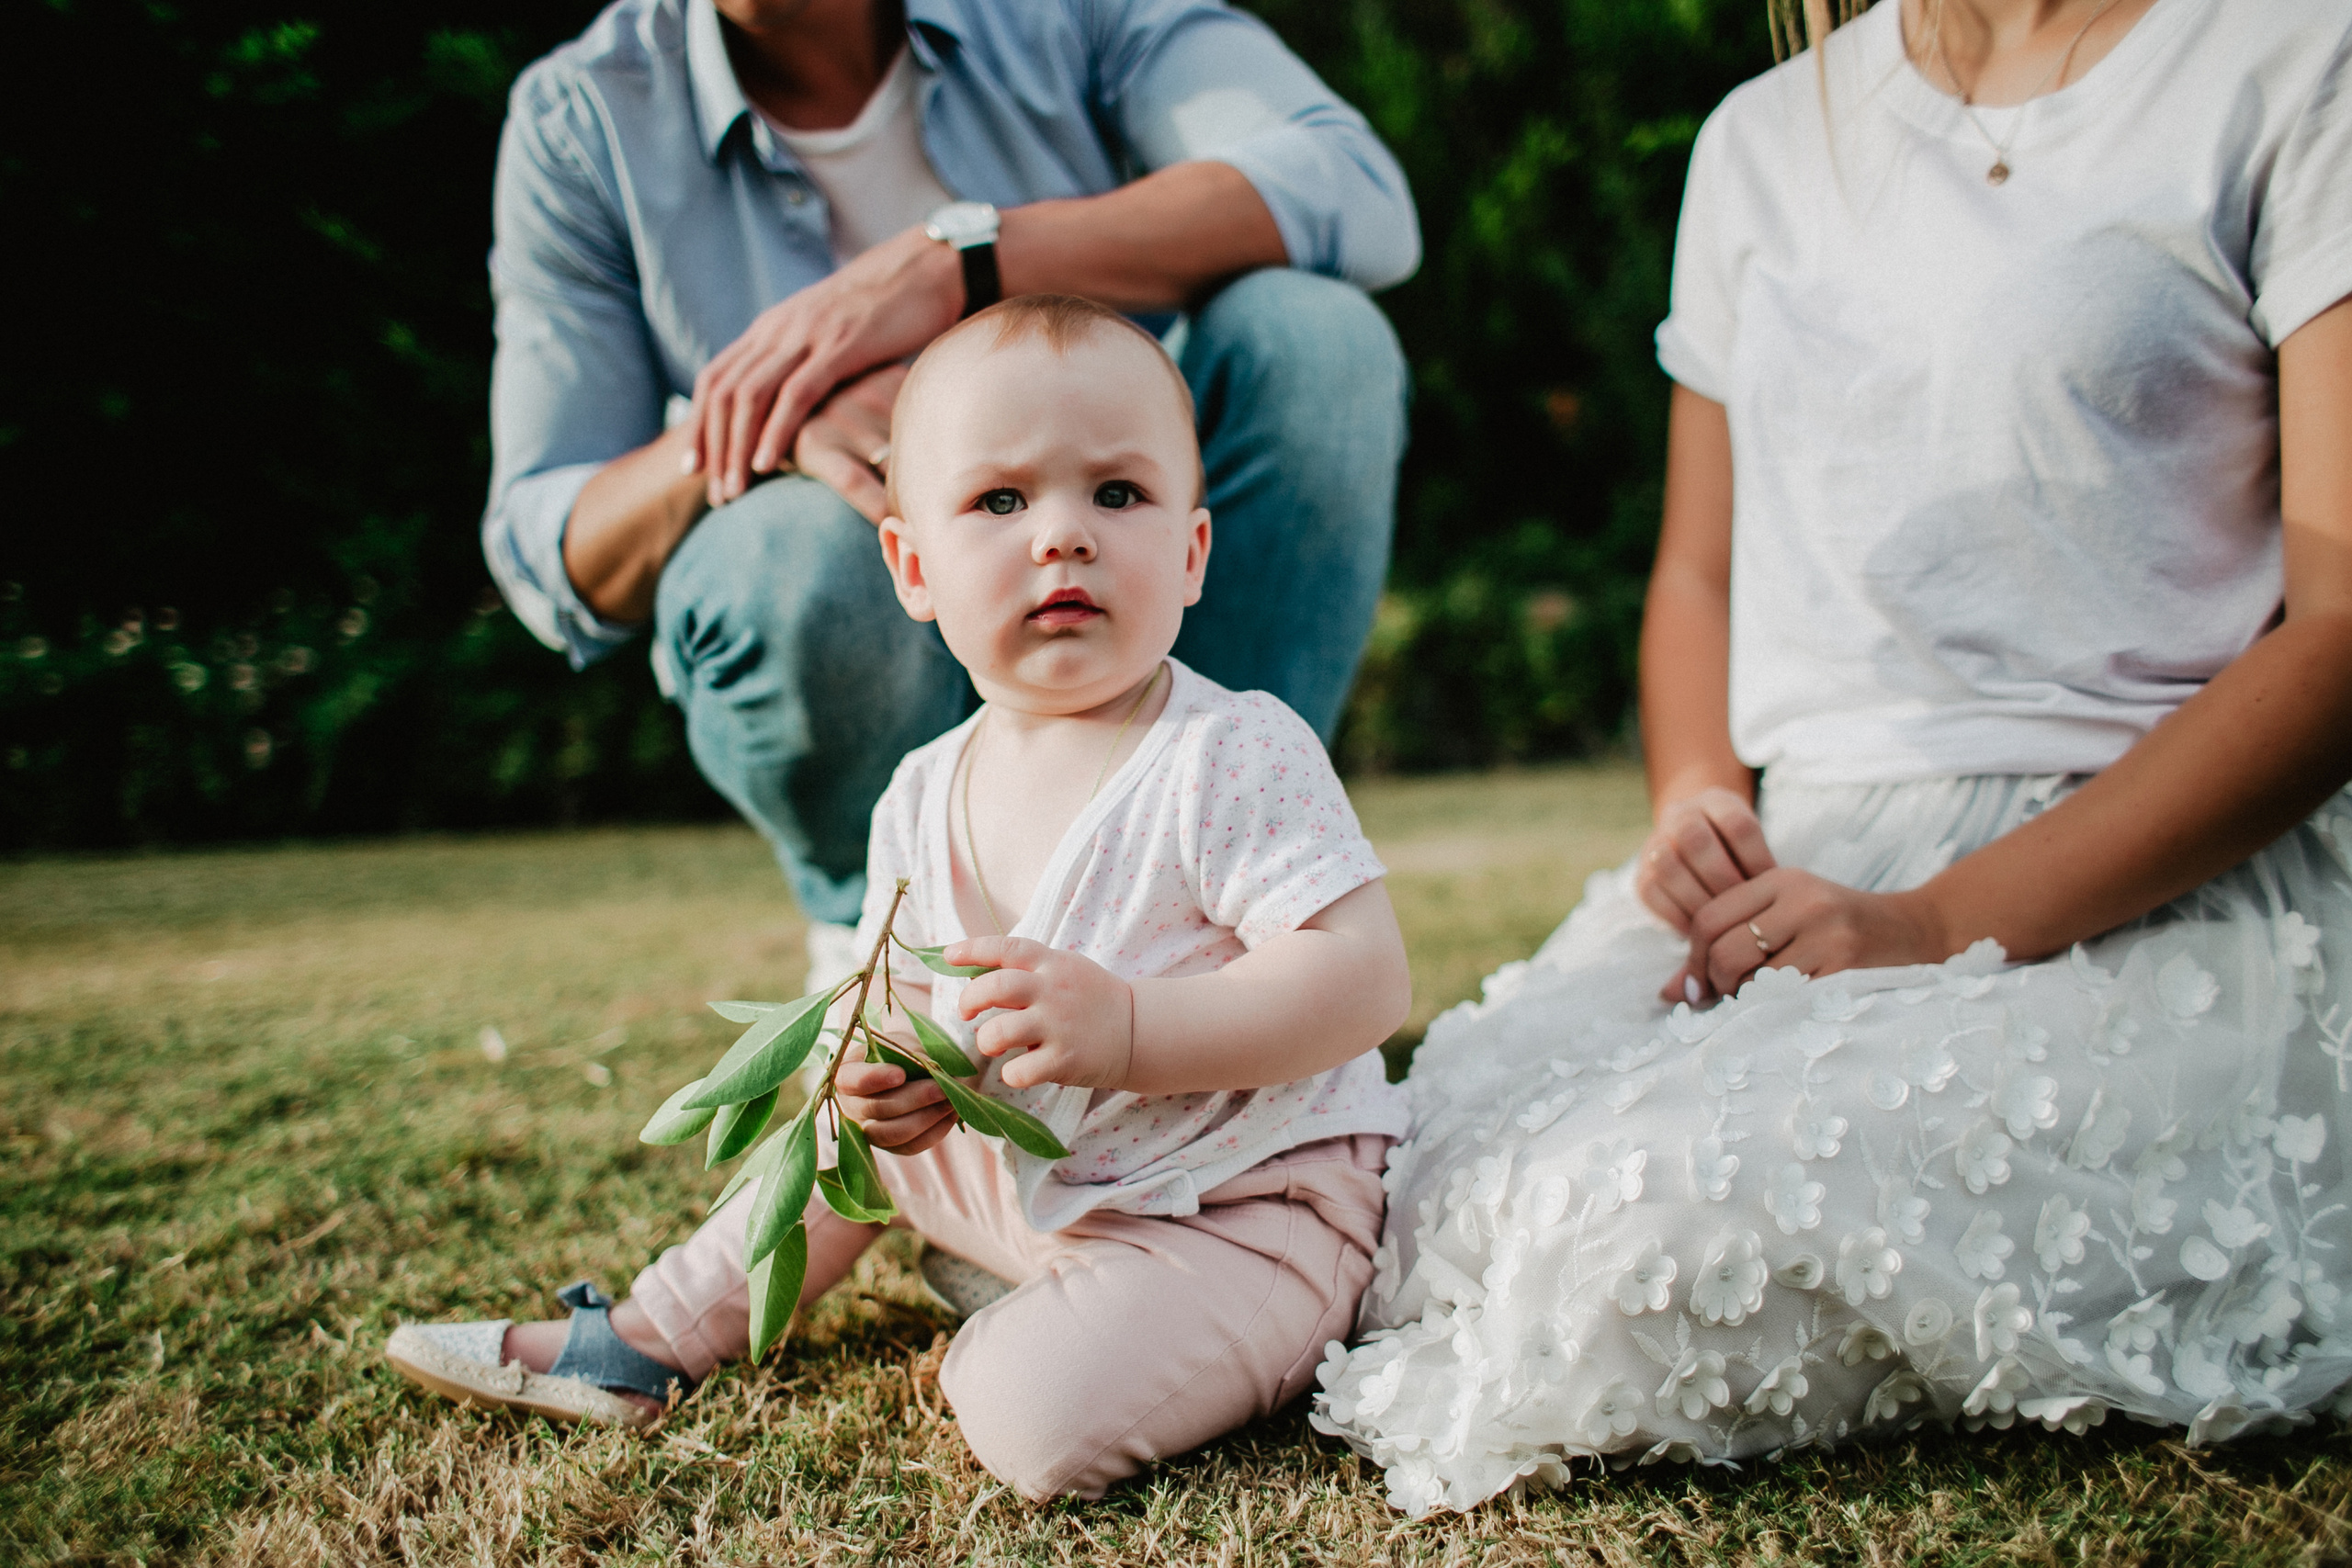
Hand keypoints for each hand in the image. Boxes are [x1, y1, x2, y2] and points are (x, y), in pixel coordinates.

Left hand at [687, 226, 959, 506]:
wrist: (924, 268)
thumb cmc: (883, 310)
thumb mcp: (827, 333)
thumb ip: (803, 360)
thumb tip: (790, 402)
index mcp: (771, 327)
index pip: (715, 379)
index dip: (699, 423)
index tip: (694, 467)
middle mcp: (778, 329)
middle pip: (724, 393)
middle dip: (713, 447)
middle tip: (712, 494)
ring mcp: (806, 336)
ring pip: (750, 396)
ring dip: (737, 448)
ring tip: (733, 491)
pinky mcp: (840, 346)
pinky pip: (796, 394)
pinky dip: (776, 432)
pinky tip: (767, 465)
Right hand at [834, 1032, 955, 1155]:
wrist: (914, 1071)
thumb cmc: (904, 1053)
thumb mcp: (905, 1044)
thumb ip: (911, 1053)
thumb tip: (928, 1067)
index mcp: (847, 1074)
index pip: (850, 1080)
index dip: (873, 1079)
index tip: (900, 1074)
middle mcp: (851, 1107)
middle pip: (876, 1109)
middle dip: (913, 1099)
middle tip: (941, 1088)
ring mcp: (869, 1131)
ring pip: (893, 1134)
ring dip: (926, 1118)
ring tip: (950, 1101)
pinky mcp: (891, 1146)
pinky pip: (911, 1146)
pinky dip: (934, 1132)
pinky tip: (951, 1114)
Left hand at [947, 936, 1134, 1090]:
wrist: (1139, 1030)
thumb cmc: (1091, 999)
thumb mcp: (1065, 969)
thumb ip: (1026, 969)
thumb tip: (973, 972)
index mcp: (1051, 964)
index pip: (1006, 948)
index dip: (971, 949)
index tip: (948, 956)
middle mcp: (1053, 991)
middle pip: (996, 988)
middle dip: (969, 1000)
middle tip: (965, 1014)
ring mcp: (1059, 1026)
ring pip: (999, 1033)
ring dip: (986, 1041)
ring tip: (994, 1045)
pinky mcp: (1065, 1060)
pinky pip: (1019, 1072)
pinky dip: (1011, 1074)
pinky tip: (1020, 1070)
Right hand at [1636, 786, 1775, 937]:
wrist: (1695, 842)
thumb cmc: (1737, 852)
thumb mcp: (1752, 843)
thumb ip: (1760, 863)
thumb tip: (1776, 900)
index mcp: (1715, 800)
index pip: (1736, 823)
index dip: (1756, 858)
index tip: (1770, 886)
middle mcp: (1680, 814)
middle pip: (1694, 839)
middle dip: (1722, 879)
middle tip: (1742, 907)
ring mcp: (1655, 842)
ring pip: (1668, 865)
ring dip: (1697, 898)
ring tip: (1720, 922)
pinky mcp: (1640, 872)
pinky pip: (1650, 891)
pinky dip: (1675, 914)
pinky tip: (1698, 931)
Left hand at [1673, 867, 1950, 1001]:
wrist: (1915, 932)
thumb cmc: (1839, 929)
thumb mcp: (1786, 917)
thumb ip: (1727, 944)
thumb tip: (1669, 993)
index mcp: (1780, 880)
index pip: (1707, 919)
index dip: (1691, 959)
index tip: (1697, 986)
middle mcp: (1802, 901)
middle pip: (1724, 952)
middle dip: (1716, 985)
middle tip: (1728, 999)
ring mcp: (1827, 932)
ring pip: (1754, 980)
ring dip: (1747, 1001)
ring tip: (1762, 1000)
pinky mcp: (1846, 966)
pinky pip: (1788, 999)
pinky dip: (1776, 1012)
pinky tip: (1788, 1008)